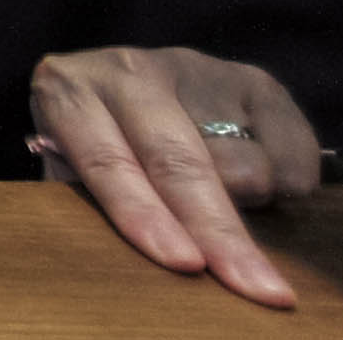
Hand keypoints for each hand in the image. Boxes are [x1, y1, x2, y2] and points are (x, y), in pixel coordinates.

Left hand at [33, 45, 321, 308]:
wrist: (130, 85)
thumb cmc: (92, 142)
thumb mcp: (66, 167)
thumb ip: (84, 204)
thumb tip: (120, 261)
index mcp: (69, 92)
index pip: (108, 163)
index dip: (146, 214)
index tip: (185, 264)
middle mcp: (130, 72)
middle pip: (180, 164)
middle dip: (217, 232)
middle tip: (252, 286)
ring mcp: (194, 70)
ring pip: (244, 164)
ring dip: (249, 204)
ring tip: (228, 204)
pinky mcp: (252, 79)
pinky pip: (291, 152)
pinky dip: (287, 185)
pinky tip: (263, 186)